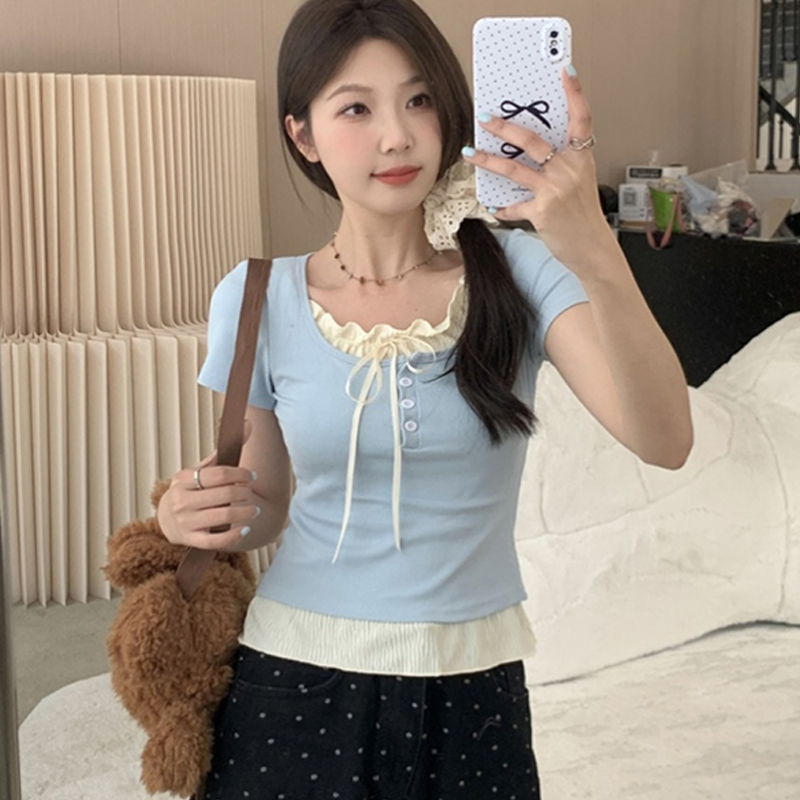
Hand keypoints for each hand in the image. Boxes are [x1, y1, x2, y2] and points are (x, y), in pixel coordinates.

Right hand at [157, 421, 259, 549]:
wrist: (167, 519)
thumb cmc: (190, 491)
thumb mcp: (200, 471)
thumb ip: (224, 452)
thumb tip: (248, 423)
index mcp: (183, 479)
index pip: (218, 474)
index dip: (240, 474)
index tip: (251, 476)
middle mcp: (182, 500)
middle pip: (223, 495)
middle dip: (243, 493)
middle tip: (251, 493)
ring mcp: (186, 522)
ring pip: (223, 517)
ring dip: (245, 512)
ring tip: (254, 510)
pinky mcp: (191, 540)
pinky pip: (216, 541)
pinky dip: (234, 536)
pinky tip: (245, 529)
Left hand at [463, 66, 614, 275]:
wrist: (593, 249)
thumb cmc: (584, 217)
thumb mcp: (579, 184)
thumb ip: (559, 167)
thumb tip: (526, 155)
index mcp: (581, 159)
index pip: (582, 119)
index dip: (575, 94)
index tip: (567, 71)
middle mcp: (569, 170)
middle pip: (533, 141)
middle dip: (505, 127)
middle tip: (485, 117)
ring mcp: (555, 190)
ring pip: (515, 168)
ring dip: (488, 159)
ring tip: (469, 153)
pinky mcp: (542, 211)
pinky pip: (514, 205)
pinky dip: (502, 208)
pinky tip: (493, 207)